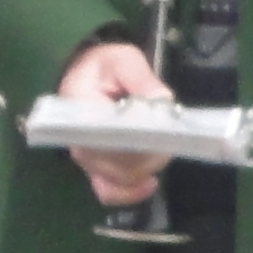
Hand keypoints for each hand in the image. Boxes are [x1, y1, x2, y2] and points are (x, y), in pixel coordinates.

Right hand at [57, 38, 167, 209]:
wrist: (81, 77)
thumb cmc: (101, 68)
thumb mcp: (121, 60)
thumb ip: (140, 77)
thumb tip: (162, 100)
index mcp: (79, 114)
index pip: (111, 138)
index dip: (141, 139)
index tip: (163, 127)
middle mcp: (80, 144)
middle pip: (121, 164)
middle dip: (153, 152)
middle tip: (172, 132)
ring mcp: (87, 161)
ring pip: (124, 177)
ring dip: (150, 165)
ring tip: (163, 144)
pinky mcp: (95, 171)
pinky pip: (109, 192)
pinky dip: (131, 193)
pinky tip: (150, 184)